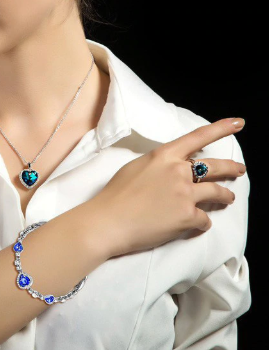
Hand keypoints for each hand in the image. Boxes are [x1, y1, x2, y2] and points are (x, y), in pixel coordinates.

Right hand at [89, 117, 245, 258]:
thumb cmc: (115, 195)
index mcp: (164, 155)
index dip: (221, 128)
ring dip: (225, 197)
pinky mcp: (187, 217)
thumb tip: (170, 169)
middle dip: (233, 168)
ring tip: (227, 199)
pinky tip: (196, 226)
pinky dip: (201, 224)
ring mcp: (185, 194)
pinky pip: (204, 220)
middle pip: (216, 166)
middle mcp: (179, 171)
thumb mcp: (136, 167)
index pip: (199, 136)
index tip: (238, 123)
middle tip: (240, 170)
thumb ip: (159, 165)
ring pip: (218, 193)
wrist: (108, 221)